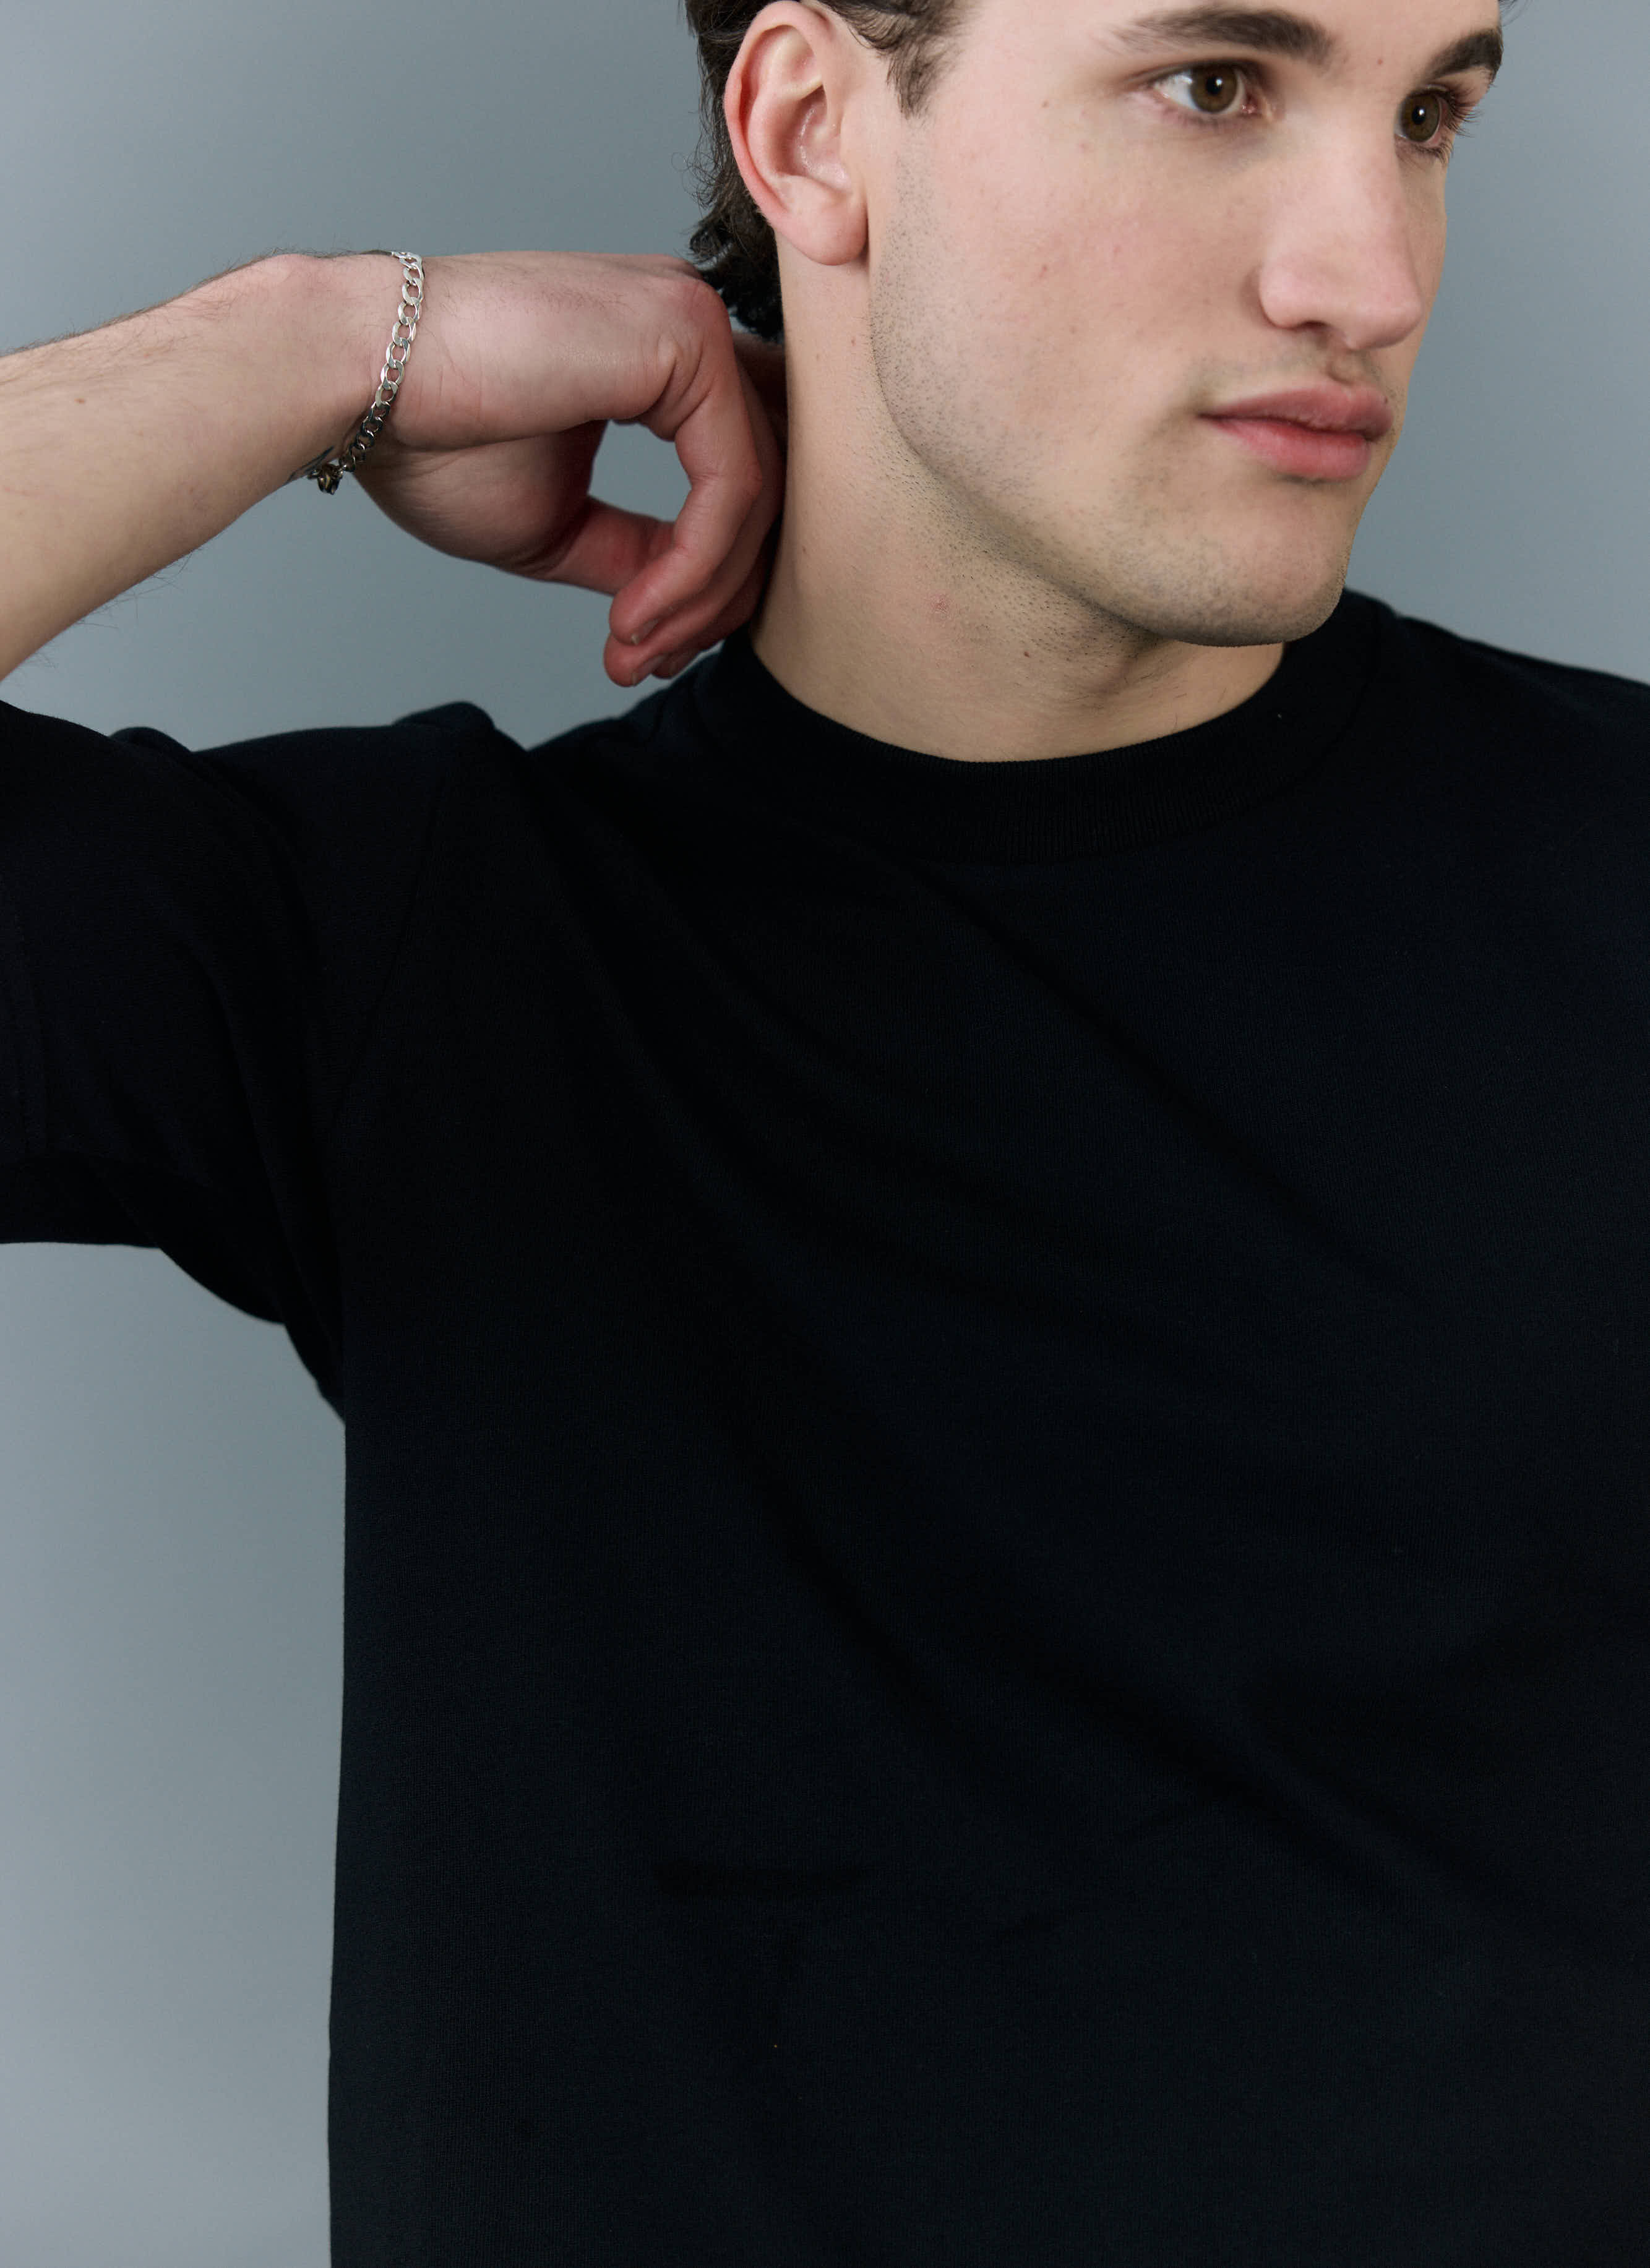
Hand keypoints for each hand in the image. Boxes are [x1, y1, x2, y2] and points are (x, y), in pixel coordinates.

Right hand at [351, 252, 787, 688]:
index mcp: (660, 356)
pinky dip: (693, 570)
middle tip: (646, 661)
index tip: (645, 645)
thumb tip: (697, 602)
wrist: (358, 380)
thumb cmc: (433, 438)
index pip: (738, 474)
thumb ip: (641, 552)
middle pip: (763, 489)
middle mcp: (688, 326)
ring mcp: (693, 322)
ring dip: (699, 599)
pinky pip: (732, 487)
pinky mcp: (687, 338)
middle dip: (714, 599)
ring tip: (632, 647)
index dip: (712, 578)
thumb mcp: (560, 523)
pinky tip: (633, 615)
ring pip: (756, 497)